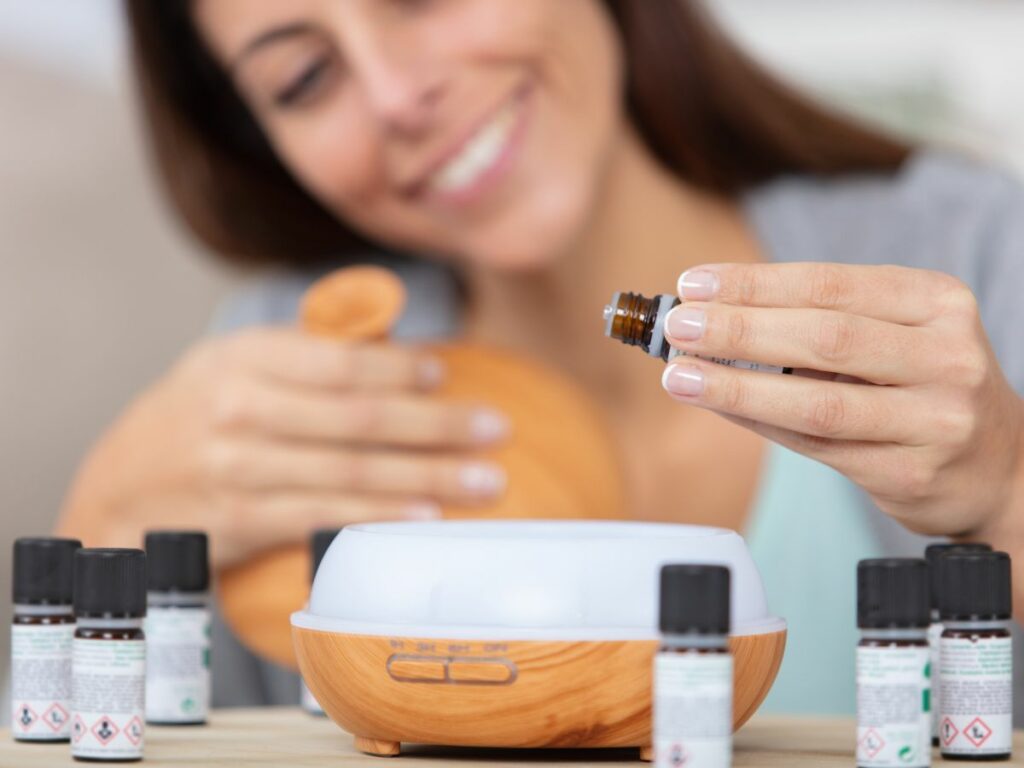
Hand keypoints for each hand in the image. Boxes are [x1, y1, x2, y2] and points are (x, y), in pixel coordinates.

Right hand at [57, 328, 508, 567]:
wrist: (118, 489)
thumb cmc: (194, 417)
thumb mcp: (234, 365)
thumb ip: (307, 354)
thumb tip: (397, 346)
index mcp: (244, 357)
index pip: (338, 360)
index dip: (401, 368)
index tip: (448, 374)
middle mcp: (240, 409)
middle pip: (359, 417)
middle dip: (437, 424)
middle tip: (495, 429)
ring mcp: (238, 468)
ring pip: (351, 472)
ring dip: (427, 477)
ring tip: (484, 482)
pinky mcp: (241, 520)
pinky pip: (324, 518)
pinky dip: (379, 518)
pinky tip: (425, 517)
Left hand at [660, 262, 1023, 537]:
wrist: (1000, 468)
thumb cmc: (926, 386)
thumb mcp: (900, 333)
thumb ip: (822, 320)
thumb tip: (715, 313)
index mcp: (938, 303)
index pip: (831, 283)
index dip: (756, 283)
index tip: (695, 284)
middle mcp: (946, 357)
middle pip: (825, 337)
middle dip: (740, 329)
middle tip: (678, 326)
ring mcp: (933, 419)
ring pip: (817, 401)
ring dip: (737, 385)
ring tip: (681, 374)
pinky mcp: (909, 472)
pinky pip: (815, 445)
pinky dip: (759, 422)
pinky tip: (719, 405)